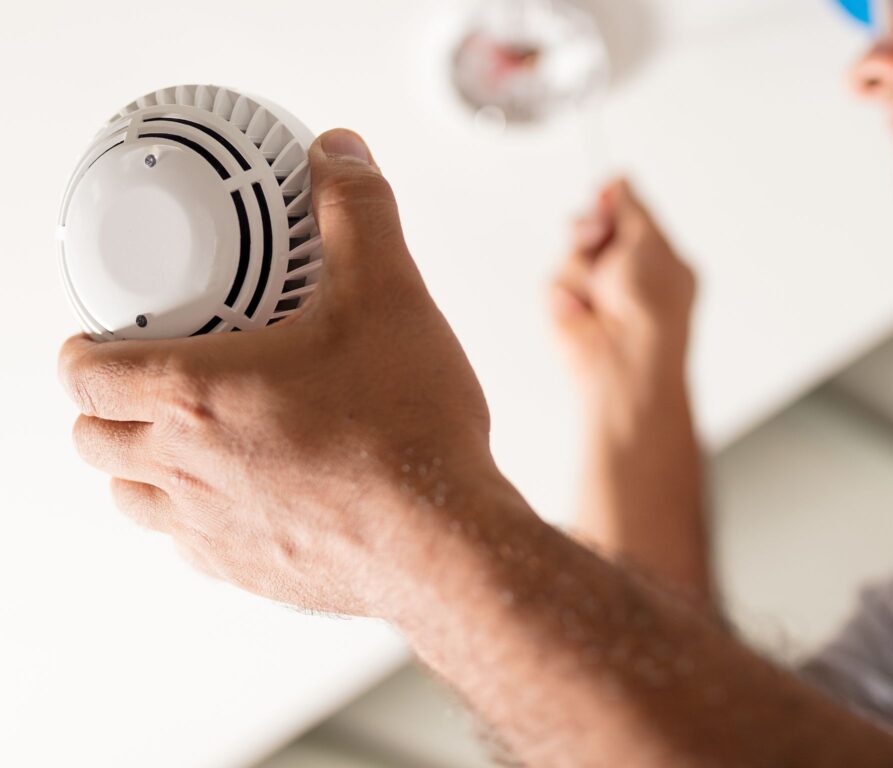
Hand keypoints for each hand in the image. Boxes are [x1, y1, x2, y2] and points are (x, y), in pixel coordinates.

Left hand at [59, 130, 494, 616]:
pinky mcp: (250, 570)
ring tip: (178, 438)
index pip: (87, 373)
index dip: (79, 349)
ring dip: (137, 465)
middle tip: (140, 381)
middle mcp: (189, 469)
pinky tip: (238, 492)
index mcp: (198, 395)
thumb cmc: (406, 432)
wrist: (442, 535)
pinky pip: (189, 545)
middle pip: (95, 439)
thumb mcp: (388, 292)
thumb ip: (357, 212)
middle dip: (102, 405)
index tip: (98, 337)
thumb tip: (340, 155)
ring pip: (133, 499)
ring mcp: (215, 528)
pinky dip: (190, 515)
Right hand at [550, 180, 695, 412]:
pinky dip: (569, 291)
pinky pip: (556, 280)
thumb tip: (618, 182)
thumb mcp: (652, 244)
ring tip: (601, 291)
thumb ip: (632, 209)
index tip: (606, 195)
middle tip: (598, 239)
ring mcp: (595, 290)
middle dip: (591, 228)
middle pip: (591, 225)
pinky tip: (583, 311)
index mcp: (655, 257)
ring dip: (582, 264)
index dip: (612, 201)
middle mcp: (624, 272)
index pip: (627, 214)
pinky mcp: (568, 308)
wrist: (626, 360)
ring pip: (571, 251)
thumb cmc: (653, 310)